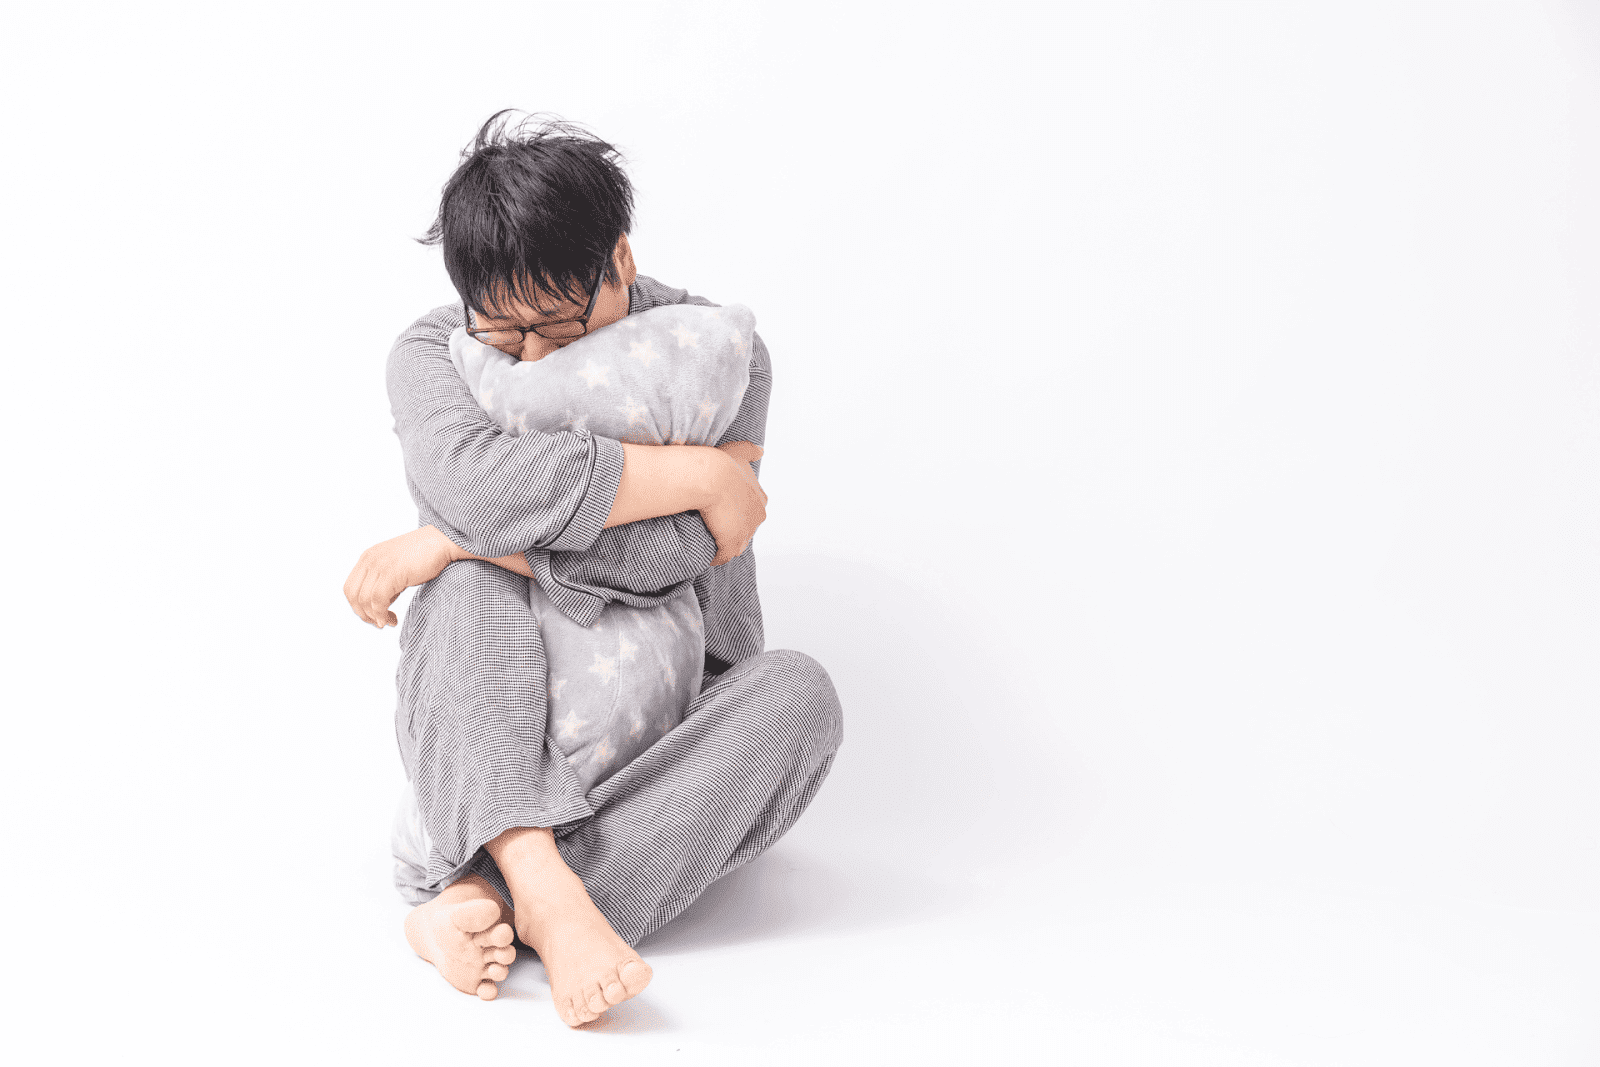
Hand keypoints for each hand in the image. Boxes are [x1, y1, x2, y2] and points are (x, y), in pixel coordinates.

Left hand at [343, 525, 459, 628]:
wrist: (443, 540)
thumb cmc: (426, 555)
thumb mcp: (397, 568)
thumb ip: (385, 584)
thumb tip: (380, 607)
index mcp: (367, 557)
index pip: (350, 588)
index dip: (358, 606)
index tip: (374, 616)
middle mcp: (369, 560)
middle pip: (353, 595)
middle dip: (363, 614)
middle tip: (380, 623)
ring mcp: (379, 566)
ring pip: (364, 600)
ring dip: (374, 617)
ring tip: (390, 622)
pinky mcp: (391, 573)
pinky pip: (378, 601)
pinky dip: (382, 615)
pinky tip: (393, 620)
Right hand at [702, 442, 766, 565]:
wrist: (711, 477)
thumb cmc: (723, 464)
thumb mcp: (740, 452)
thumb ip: (751, 451)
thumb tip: (761, 451)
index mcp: (760, 500)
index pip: (753, 511)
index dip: (740, 513)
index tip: (726, 511)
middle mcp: (757, 518)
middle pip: (746, 530)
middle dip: (734, 531)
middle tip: (715, 527)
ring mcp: (745, 532)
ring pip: (737, 545)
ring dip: (726, 546)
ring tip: (710, 542)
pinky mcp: (730, 543)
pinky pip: (723, 556)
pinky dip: (716, 557)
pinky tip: (706, 556)